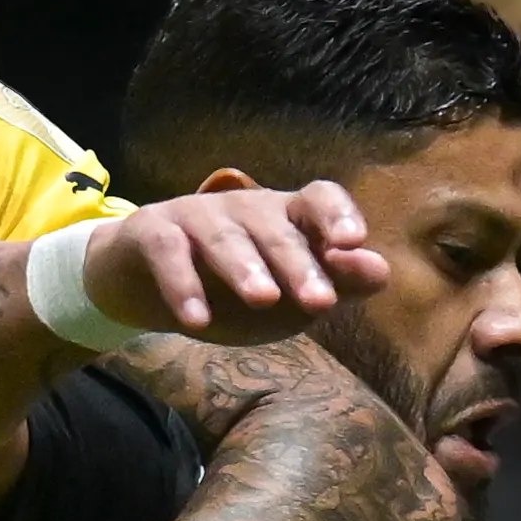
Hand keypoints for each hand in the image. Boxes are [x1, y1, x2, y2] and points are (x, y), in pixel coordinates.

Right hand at [75, 184, 386, 348]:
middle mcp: (243, 208)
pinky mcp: (151, 230)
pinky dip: (182, 284)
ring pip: (223, 235)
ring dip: (244, 267)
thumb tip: (381, 270)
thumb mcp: (286, 296)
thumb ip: (334, 283)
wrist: (139, 284)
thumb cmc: (226, 289)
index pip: (318, 199)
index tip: (352, 243)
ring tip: (263, 301)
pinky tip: (195, 321)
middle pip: (274, 227)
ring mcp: (196, 214)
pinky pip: (168, 252)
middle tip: (320, 302)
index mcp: (283, 217)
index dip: (336, 216)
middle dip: (298, 263)